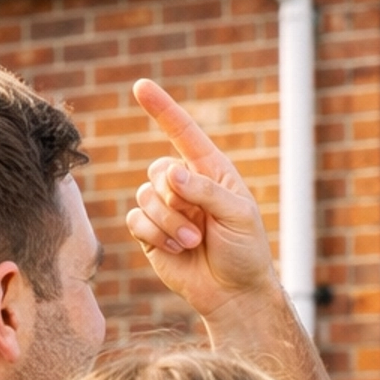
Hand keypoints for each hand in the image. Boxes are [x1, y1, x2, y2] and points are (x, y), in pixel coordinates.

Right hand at [126, 80, 278, 322]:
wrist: (233, 293)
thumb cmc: (245, 251)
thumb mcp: (238, 215)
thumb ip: (206, 191)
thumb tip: (171, 174)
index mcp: (211, 171)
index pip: (183, 133)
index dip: (162, 109)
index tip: (141, 86)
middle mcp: (185, 185)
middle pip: (158, 171)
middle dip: (174, 200)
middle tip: (199, 229)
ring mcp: (165, 208)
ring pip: (144, 196)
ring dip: (167, 222)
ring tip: (192, 242)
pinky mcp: (149, 233)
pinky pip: (134, 220)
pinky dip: (154, 234)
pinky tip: (175, 250)